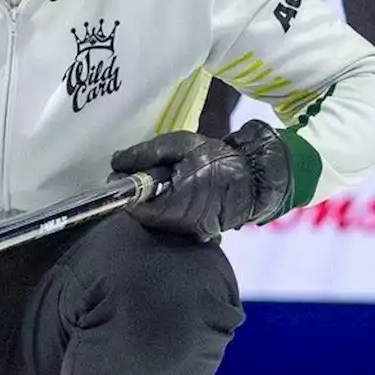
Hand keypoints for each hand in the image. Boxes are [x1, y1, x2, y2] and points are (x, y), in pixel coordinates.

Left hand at [109, 120, 294, 241]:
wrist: (258, 177)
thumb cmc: (218, 157)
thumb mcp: (181, 144)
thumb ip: (146, 154)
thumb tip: (116, 163)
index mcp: (175, 203)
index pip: (133, 206)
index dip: (123, 189)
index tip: (119, 172)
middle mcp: (180, 224)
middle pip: (141, 214)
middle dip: (136, 192)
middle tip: (139, 170)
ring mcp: (188, 230)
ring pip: (154, 218)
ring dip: (150, 198)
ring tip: (160, 176)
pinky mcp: (196, 230)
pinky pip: (169, 219)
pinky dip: (164, 204)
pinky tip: (172, 187)